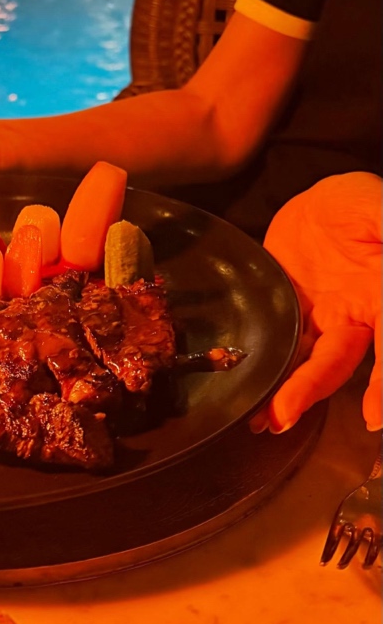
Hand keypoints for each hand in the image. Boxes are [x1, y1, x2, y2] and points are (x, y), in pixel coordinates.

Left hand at [251, 173, 380, 434]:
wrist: (325, 201)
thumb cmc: (361, 203)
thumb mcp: (376, 206)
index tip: (377, 416)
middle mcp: (361, 319)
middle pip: (337, 362)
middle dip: (312, 390)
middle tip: (284, 416)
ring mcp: (327, 322)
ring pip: (308, 364)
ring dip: (288, 394)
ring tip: (264, 421)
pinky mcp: (296, 318)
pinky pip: (283, 349)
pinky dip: (271, 377)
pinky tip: (253, 405)